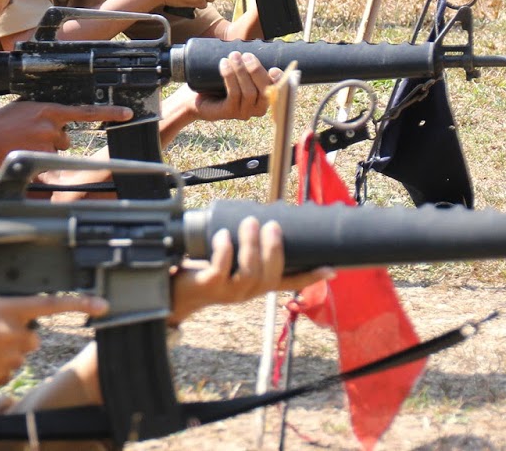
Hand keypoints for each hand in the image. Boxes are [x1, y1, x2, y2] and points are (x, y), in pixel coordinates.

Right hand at [0, 102, 132, 177]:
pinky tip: (20, 154)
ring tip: (21, 145)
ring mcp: (46, 143)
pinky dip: (36, 163)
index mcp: (47, 109)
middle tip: (29, 137)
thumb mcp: (21, 108)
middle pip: (65, 138)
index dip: (109, 113)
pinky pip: (45, 163)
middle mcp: (51, 125)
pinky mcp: (40, 159)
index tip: (127, 114)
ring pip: (55, 151)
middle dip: (52, 140)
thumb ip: (42, 114)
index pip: (85, 111)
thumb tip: (53, 124)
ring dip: (43, 150)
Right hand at [0, 292, 107, 389]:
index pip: (51, 305)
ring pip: (21, 356)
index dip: (80, 304)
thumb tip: (24, 311)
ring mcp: (7, 359)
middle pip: (34, 337)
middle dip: (20, 335)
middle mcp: (12, 335)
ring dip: (7, 352)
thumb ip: (6, 304)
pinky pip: (9, 373)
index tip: (103, 305)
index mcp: (8, 310)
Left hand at [168, 217, 332, 326]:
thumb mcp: (234, 258)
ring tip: (249, 223)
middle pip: (272, 275)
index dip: (310, 277)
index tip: (331, 268)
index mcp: (259, 284)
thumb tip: (264, 215)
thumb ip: (249, 245)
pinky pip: (222, 269)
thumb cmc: (208, 267)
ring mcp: (230, 291)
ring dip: (252, 245)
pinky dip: (225, 250)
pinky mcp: (210, 286)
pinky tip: (223, 235)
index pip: (290, 283)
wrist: (175, 288)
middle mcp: (248, 291)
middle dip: (274, 248)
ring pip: (251, 272)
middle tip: (270, 225)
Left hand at [191, 52, 279, 121]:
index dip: (280, 82)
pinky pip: (233, 95)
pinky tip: (224, 65)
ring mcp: (244, 113)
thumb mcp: (238, 70)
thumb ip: (249, 59)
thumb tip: (257, 34)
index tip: (274, 69)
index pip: (279, 92)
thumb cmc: (220, 80)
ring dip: (240, 71)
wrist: (196, 95)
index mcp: (265, 98)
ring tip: (233, 56)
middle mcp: (258, 108)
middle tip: (245, 55)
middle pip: (265, 91)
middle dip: (256, 71)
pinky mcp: (229, 113)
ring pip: (248, 92)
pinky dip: (229, 77)